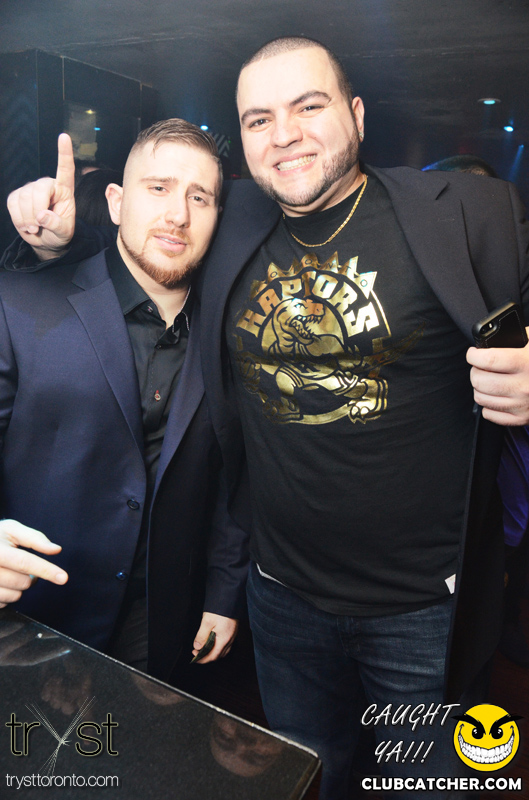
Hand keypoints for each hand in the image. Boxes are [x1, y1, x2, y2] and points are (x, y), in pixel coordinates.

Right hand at [0, 520, 67, 606]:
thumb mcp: (10, 529)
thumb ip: (33, 538)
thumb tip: (56, 549)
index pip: (24, 562)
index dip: (46, 570)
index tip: (63, 578)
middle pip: (22, 582)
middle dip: (31, 578)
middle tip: (24, 569)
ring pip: (14, 596)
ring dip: (19, 588)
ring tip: (10, 575)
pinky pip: (3, 605)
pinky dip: (7, 597)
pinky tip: (1, 584)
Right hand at [6, 133, 75, 259]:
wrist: (45, 241)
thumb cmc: (59, 234)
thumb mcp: (64, 233)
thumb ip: (56, 224)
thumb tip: (42, 215)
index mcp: (65, 190)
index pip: (65, 169)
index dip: (64, 153)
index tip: (64, 136)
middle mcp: (48, 185)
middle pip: (38, 189)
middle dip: (36, 211)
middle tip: (38, 227)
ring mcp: (31, 189)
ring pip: (24, 197)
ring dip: (27, 218)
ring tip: (34, 229)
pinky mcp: (17, 195)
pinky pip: (12, 203)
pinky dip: (17, 218)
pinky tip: (25, 225)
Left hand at [192, 612, 238, 663]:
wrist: (230, 597)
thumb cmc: (219, 609)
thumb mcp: (207, 622)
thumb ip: (201, 636)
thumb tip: (197, 647)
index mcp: (224, 639)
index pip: (213, 656)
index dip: (203, 659)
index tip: (194, 657)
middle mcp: (230, 639)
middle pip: (218, 655)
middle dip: (207, 657)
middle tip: (197, 652)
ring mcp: (232, 635)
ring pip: (223, 651)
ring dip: (213, 652)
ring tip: (204, 648)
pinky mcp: (232, 631)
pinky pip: (226, 644)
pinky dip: (218, 647)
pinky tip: (212, 641)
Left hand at [467, 328, 528, 424]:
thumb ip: (514, 337)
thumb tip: (489, 340)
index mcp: (527, 363)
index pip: (488, 360)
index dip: (474, 355)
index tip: (473, 353)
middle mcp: (524, 386)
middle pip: (480, 380)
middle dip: (475, 370)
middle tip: (479, 366)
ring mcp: (522, 404)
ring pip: (481, 397)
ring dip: (480, 387)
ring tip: (487, 379)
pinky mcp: (522, 418)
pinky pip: (490, 414)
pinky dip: (488, 405)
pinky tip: (496, 395)